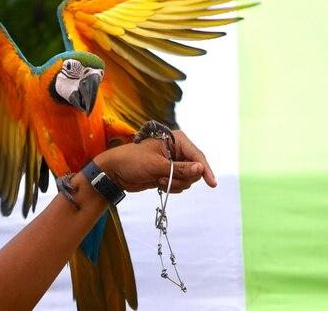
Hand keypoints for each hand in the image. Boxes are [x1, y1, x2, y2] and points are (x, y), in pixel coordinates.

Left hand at [95, 130, 216, 193]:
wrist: (115, 172)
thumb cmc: (133, 161)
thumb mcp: (156, 165)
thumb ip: (180, 169)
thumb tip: (200, 169)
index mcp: (176, 140)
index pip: (197, 156)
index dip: (205, 170)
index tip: (212, 183)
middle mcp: (178, 150)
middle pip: (195, 169)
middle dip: (182, 178)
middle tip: (164, 179)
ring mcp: (174, 163)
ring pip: (188, 179)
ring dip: (174, 183)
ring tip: (157, 180)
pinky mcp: (169, 174)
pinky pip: (180, 184)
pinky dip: (171, 187)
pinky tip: (157, 183)